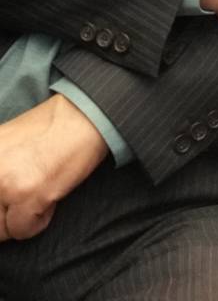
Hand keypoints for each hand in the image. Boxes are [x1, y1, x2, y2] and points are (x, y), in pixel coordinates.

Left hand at [0, 95, 108, 241]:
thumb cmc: (46, 130)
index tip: (11, 199)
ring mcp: (2, 184)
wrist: (81, 118)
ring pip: (1, 229)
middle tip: (25, 195)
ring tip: (39, 192)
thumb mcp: (1, 148)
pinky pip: (23, 230)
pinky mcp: (26, 194)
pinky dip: (39, 220)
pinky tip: (50, 195)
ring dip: (20, 218)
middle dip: (7, 213)